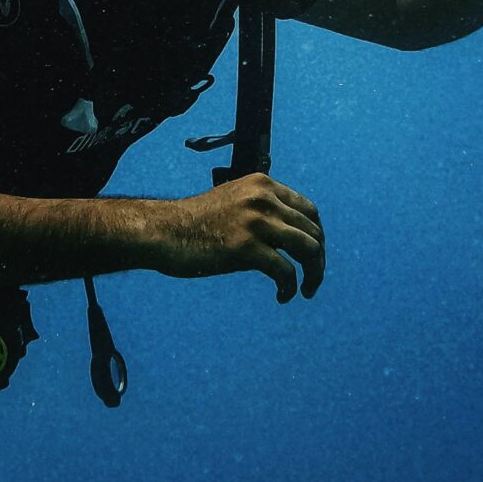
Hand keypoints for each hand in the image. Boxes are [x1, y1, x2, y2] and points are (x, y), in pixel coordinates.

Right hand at [152, 174, 324, 302]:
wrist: (164, 231)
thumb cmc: (196, 223)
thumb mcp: (235, 201)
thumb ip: (262, 208)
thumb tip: (293, 233)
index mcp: (263, 185)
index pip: (309, 210)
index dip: (317, 236)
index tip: (313, 257)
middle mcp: (264, 198)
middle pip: (313, 231)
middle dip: (318, 259)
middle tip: (312, 280)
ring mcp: (256, 221)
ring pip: (308, 249)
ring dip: (314, 274)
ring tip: (306, 290)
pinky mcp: (246, 247)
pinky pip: (285, 271)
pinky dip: (290, 287)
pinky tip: (283, 296)